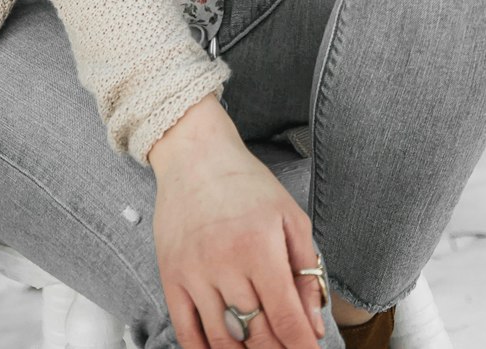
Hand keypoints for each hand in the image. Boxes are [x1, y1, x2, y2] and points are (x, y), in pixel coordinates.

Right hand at [152, 126, 326, 348]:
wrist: (195, 156)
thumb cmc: (246, 183)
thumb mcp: (289, 216)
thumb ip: (306, 269)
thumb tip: (313, 323)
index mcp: (259, 245)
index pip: (285, 316)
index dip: (301, 345)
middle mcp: (225, 262)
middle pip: (255, 333)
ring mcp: (194, 272)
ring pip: (221, 339)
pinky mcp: (171, 276)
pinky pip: (186, 330)